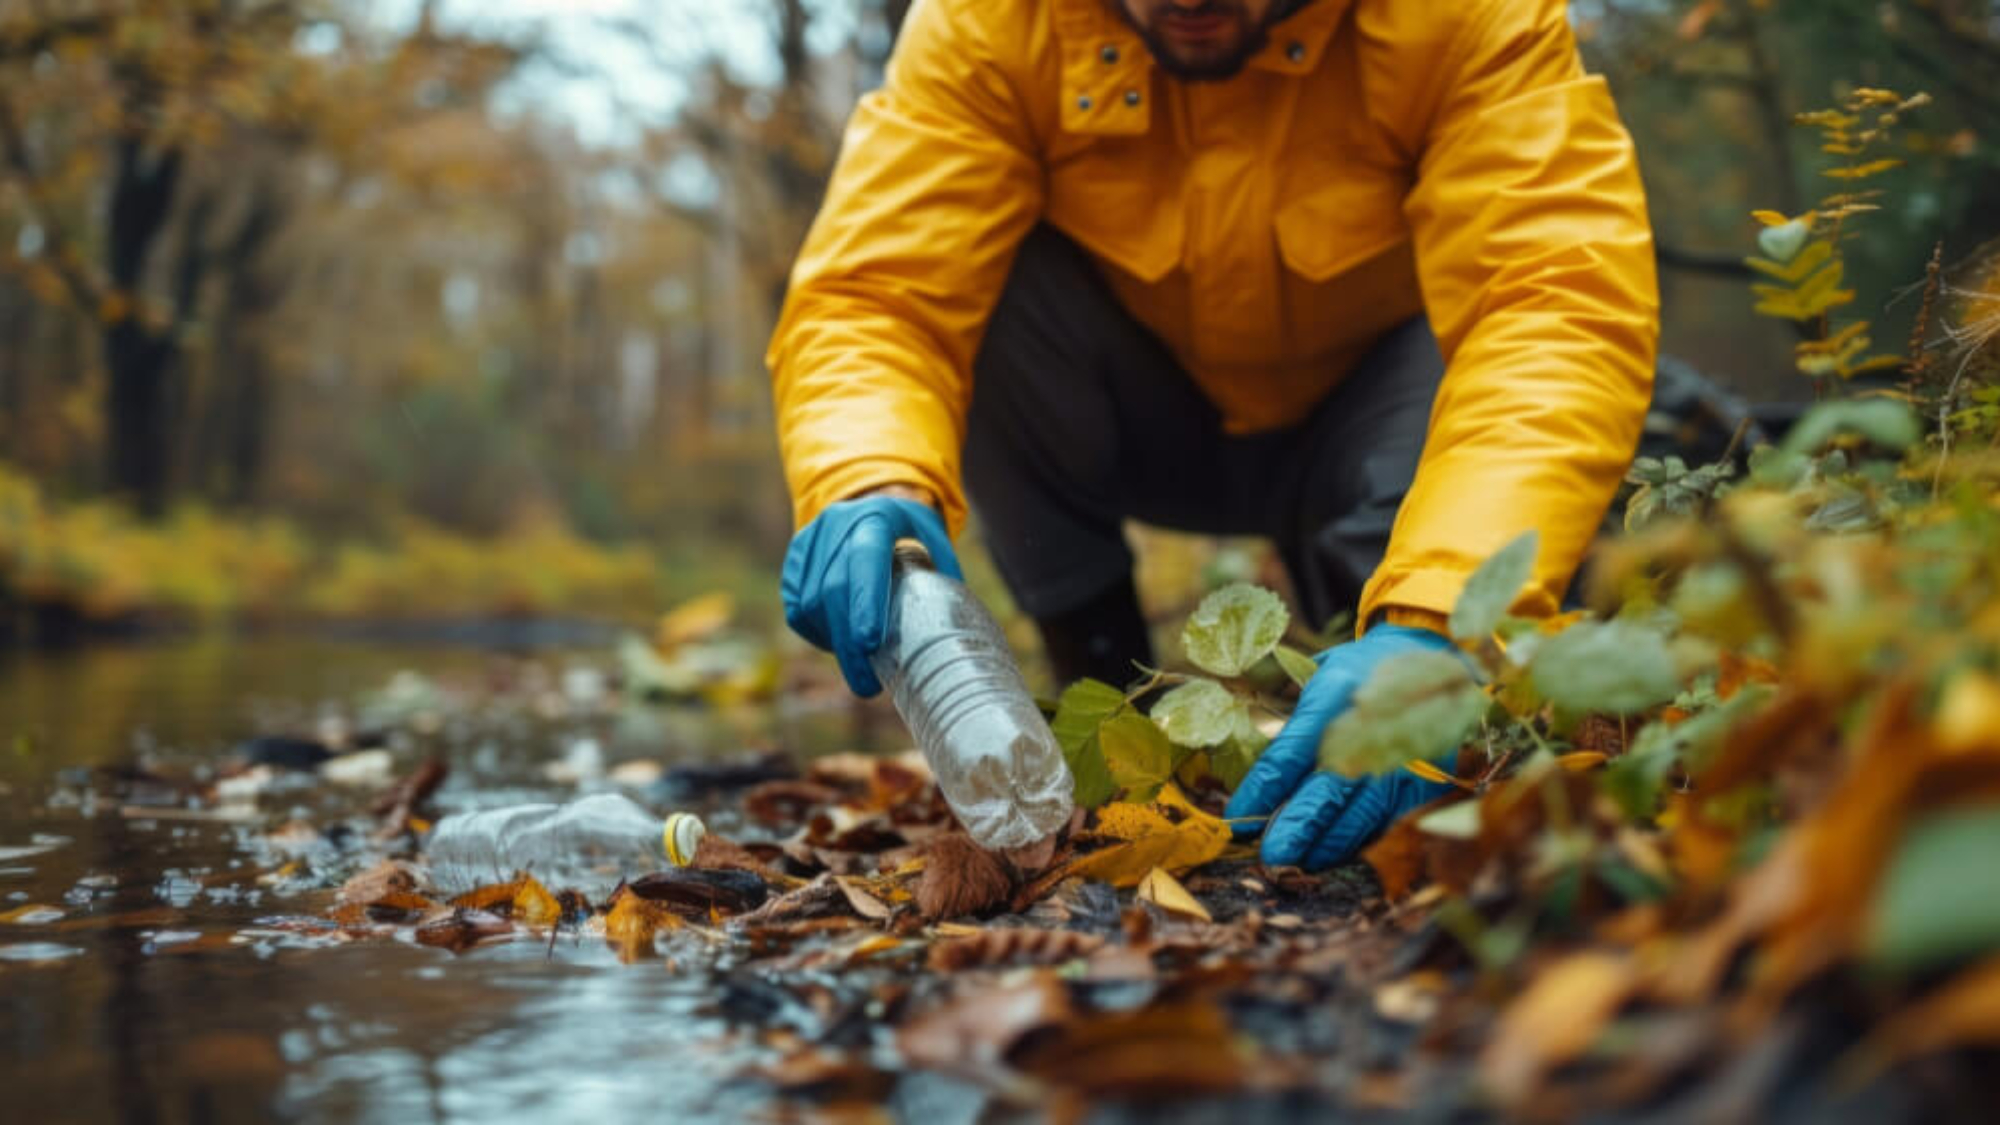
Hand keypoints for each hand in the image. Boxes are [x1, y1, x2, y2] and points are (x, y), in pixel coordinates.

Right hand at [781, 495, 961, 697]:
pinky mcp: (795, 559)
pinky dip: (817, 633)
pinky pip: (798, 608)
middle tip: (866, 685)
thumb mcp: (934, 544)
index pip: (866, 560)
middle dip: (848, 643)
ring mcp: (811, 540)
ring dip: (834, 642)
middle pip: (834, 590)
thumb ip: (938, 582)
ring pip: (811, 603)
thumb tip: (948, 639)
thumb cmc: (913, 532)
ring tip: (858, 665)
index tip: (871, 644)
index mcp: (877, 516)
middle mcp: (837, 524)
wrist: (872, 498)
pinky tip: (837, 643)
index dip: (865, 602)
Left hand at [1224, 624, 1457, 869]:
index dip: (1263, 788)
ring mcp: (1405, 757)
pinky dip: (1358, 844)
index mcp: (1336, 692)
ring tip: (1295, 863)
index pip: (1292, 751)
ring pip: (1360, 816)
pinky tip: (1333, 859)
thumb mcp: (1319, 679)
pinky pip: (1388, 823)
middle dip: (1296, 827)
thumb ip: (1292, 723)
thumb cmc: (1357, 675)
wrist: (1432, 658)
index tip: (1237, 817)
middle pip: (1329, 789)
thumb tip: (1255, 780)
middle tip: (1270, 855)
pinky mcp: (1428, 782)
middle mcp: (1374, 726)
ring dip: (1325, 845)